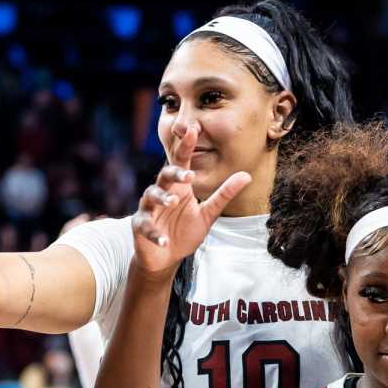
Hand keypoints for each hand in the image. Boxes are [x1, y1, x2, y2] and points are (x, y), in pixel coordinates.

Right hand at [129, 120, 250, 277]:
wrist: (165, 258)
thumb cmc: (184, 232)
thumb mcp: (208, 213)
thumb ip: (224, 194)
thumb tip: (247, 175)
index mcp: (179, 186)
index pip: (181, 161)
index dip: (186, 146)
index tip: (193, 130)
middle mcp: (162, 192)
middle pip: (165, 175)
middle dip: (175, 173)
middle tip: (189, 175)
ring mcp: (149, 209)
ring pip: (151, 196)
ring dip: (162, 198)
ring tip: (173, 202)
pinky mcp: (140, 226)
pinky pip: (145, 226)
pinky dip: (154, 233)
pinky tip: (164, 240)